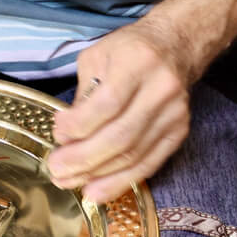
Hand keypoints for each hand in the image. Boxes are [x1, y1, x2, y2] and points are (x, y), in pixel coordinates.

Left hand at [46, 21, 195, 201]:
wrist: (176, 45)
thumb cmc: (129, 49)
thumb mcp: (97, 57)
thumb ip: (83, 95)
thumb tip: (66, 137)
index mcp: (137, 61)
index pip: (106, 104)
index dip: (78, 126)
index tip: (57, 134)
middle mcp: (161, 89)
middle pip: (120, 136)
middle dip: (84, 158)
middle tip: (56, 170)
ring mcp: (174, 113)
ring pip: (134, 155)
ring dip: (99, 175)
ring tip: (70, 182)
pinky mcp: (180, 132)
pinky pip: (149, 164)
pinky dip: (121, 181)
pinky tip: (98, 191)